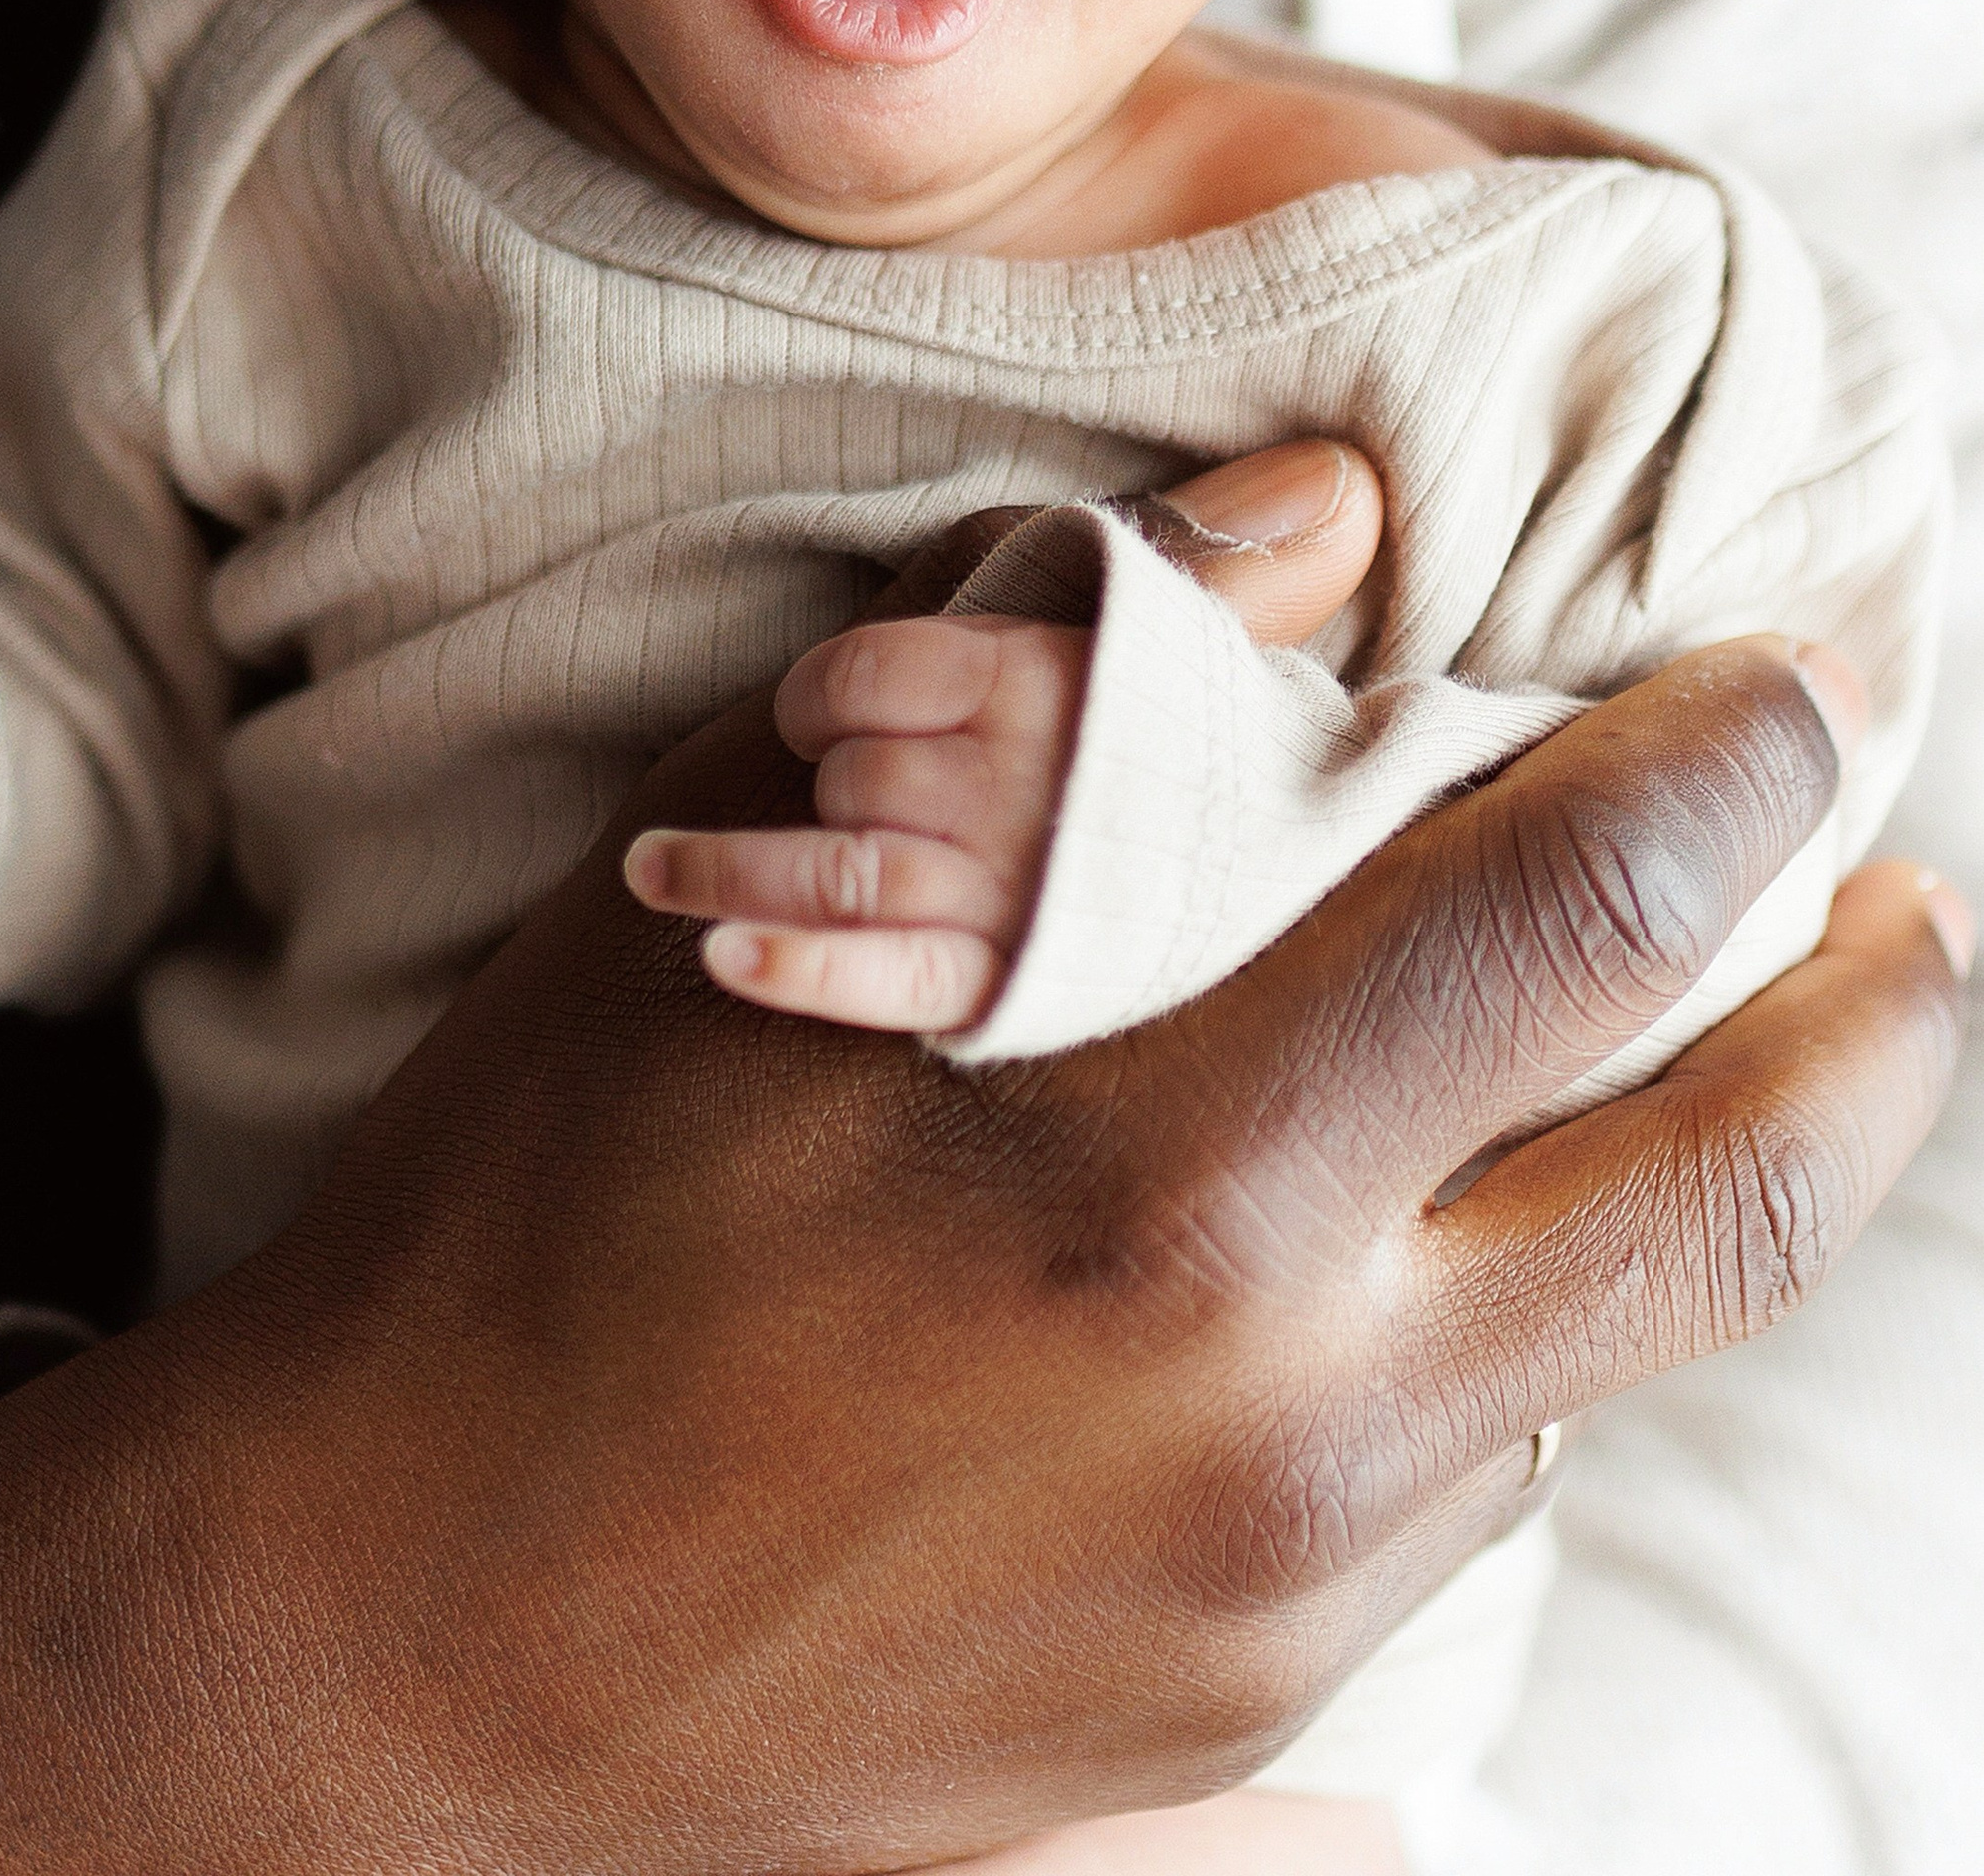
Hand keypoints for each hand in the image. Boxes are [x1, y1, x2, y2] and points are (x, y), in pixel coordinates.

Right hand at [0, 443, 1964, 1875]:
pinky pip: (1479, 1474)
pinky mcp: (1256, 1714)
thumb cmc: (534, 1226)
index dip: (1746, 756)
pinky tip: (1409, 1214)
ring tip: (1657, 1022)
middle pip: (1740, 1198)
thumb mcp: (746, 910)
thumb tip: (1320, 518)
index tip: (1810, 670)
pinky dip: (1511, 1309)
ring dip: (1680, 1164)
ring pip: (1614, 1347)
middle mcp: (1292, 1434)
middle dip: (1877, 1010)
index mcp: (1165, 1194)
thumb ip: (1055, 694)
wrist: (400, 1659)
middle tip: (1899, 882)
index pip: (1588, 924)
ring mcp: (1295, 1611)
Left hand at [626, 441, 1373, 1031]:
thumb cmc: (1239, 770)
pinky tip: (725, 961)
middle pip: (849, 774)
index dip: (824, 693)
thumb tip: (1330, 480)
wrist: (1338, 928)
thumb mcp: (1212, 651)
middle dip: (819, 788)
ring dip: (727, 874)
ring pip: (835, 872)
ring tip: (654, 875)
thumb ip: (1191, 555)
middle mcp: (1015, 786)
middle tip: (810, 803)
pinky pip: (880, 983)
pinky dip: (797, 972)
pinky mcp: (1004, 992)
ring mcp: (1004, 893)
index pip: (870, 671)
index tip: (814, 711)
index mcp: (1051, 685)